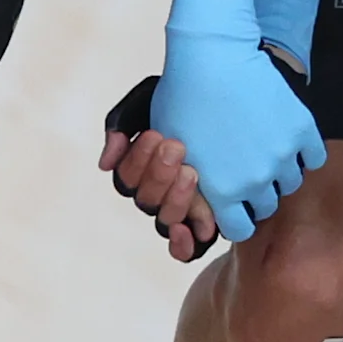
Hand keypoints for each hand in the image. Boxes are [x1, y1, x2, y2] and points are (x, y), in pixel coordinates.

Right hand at [95, 106, 214, 263]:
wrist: (236, 92)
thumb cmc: (192, 98)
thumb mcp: (152, 99)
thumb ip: (122, 124)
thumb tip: (106, 164)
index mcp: (141, 169)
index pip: (127, 177)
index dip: (137, 160)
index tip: (155, 133)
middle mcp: (157, 194)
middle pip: (145, 200)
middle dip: (159, 174)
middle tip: (178, 147)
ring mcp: (181, 211)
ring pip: (166, 220)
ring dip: (176, 199)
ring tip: (194, 173)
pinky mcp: (207, 224)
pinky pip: (187, 249)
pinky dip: (186, 243)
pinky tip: (198, 228)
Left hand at [150, 0, 322, 244]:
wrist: (212, 56)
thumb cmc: (184, 98)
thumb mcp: (173, 151)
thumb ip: (189, 186)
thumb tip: (200, 212)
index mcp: (221, 191)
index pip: (239, 229)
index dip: (236, 217)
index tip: (235, 203)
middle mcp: (255, 181)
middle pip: (267, 206)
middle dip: (257, 193)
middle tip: (247, 169)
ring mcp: (282, 156)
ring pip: (290, 182)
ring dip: (280, 172)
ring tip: (265, 150)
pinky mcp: (302, 130)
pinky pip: (314, 157)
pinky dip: (304, 152)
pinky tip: (287, 138)